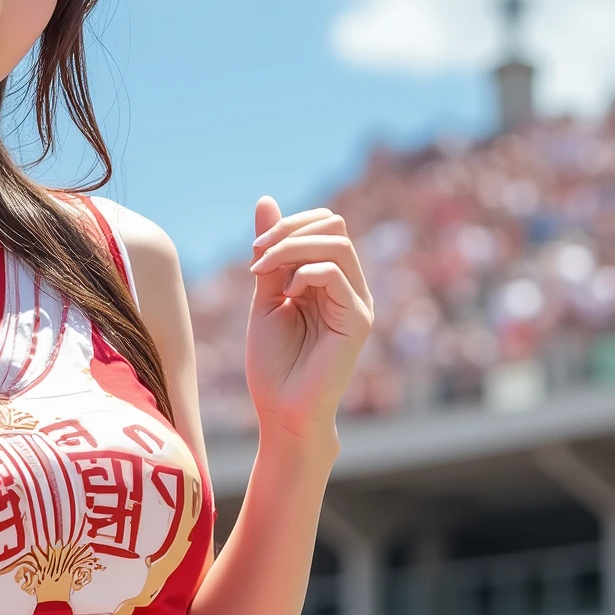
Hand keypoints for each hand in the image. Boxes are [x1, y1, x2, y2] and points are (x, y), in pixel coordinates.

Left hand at [243, 196, 374, 443]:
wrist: (282, 413)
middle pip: (334, 224)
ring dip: (293, 247)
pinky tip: (287, 295)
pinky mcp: (358, 321)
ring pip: (336, 242)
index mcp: (330, 280)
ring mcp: (357, 302)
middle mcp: (350, 287)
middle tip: (258, 256)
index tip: (255, 251)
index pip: (323, 225)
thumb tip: (266, 201)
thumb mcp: (266, 298)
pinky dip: (305, 273)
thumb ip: (270, 254)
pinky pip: (337, 274)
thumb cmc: (274, 365)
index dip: (288, 225)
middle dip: (290, 230)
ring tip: (264, 270)